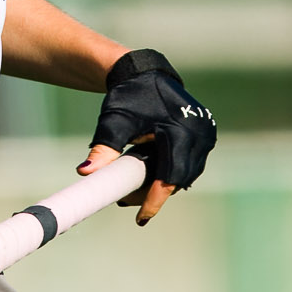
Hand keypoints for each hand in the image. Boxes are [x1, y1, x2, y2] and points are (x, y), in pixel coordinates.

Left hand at [84, 50, 215, 225]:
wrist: (145, 74)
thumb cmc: (128, 97)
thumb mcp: (113, 122)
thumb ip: (103, 148)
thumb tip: (86, 173)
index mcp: (179, 129)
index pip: (170, 175)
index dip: (155, 199)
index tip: (141, 218)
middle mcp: (199, 133)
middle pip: (179, 178)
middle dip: (154, 194)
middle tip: (125, 201)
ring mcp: (206, 134)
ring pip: (186, 174)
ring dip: (162, 185)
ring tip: (133, 189)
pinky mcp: (205, 135)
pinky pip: (189, 164)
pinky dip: (171, 173)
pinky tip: (148, 175)